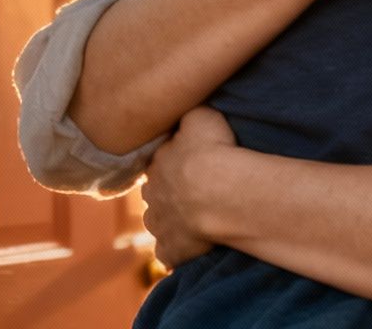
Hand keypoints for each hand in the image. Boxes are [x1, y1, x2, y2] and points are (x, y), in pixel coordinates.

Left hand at [141, 107, 238, 267]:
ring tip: (195, 222)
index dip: (174, 166)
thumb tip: (187, 119)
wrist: (220, 192)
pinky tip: (193, 249)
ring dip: (171, 223)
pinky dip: (178, 253)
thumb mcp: (201, 116)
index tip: (191, 167)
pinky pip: (169, 255)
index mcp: (156, 164)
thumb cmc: (213, 151)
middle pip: (155, 195)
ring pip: (158, 224)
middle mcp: (151, 195)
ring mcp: (159, 226)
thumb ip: (189, 117)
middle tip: (194, 195)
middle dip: (168, 195)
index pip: (159, 163)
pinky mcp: (170, 251)